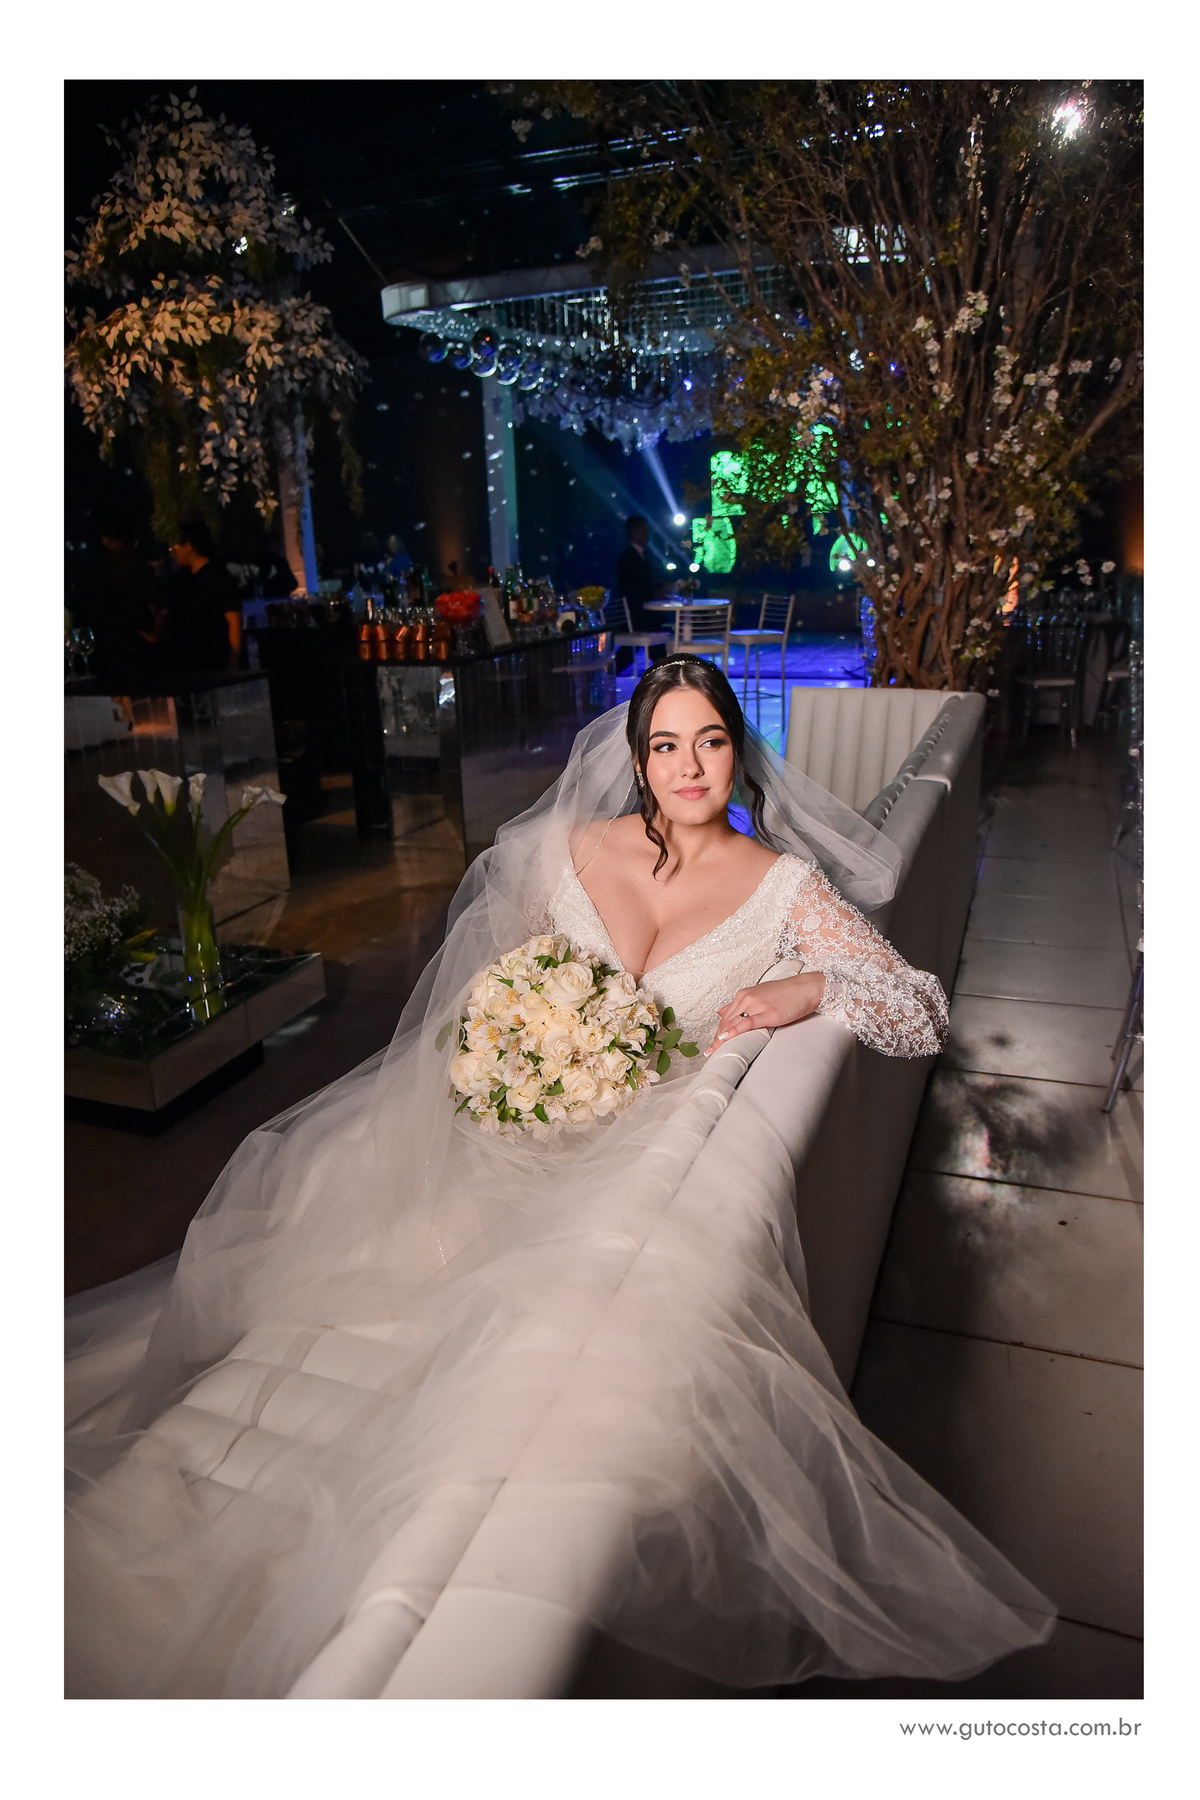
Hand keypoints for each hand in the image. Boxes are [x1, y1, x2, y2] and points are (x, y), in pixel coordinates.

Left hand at [706, 972, 826, 1054]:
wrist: (805, 988)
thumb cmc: (786, 992)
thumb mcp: (759, 994)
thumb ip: (740, 1003)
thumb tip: (722, 1011)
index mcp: (744, 994)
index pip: (725, 1016)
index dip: (717, 1030)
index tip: (712, 1042)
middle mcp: (747, 998)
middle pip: (726, 1021)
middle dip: (716, 1037)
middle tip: (710, 1051)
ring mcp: (756, 1005)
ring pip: (733, 1023)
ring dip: (721, 1038)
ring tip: (714, 1050)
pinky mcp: (767, 1013)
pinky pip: (746, 1023)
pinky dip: (734, 1032)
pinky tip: (726, 1038)